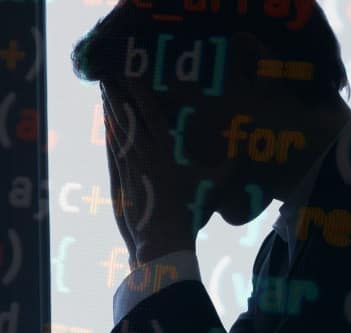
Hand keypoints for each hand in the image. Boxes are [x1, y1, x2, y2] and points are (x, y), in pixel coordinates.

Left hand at [101, 80, 220, 264]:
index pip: (152, 112)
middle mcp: (147, 153)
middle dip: (119, 95)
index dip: (141, 91)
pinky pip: (113, 150)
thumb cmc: (191, 212)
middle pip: (129, 116)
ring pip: (118, 131)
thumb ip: (230, 166)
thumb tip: (246, 150)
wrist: (164, 239)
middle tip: (109, 76)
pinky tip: (105, 124)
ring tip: (104, 91)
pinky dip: (109, 134)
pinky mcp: (121, 180)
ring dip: (111, 110)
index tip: (131, 74)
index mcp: (168, 149)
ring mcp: (131, 166)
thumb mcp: (216, 186)